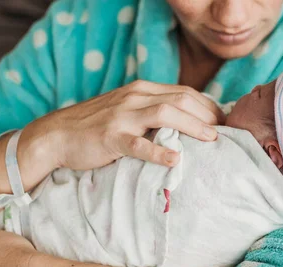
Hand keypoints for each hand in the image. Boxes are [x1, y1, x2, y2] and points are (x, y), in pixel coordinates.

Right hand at [25, 80, 225, 170]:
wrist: (57, 135)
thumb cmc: (96, 126)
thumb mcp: (126, 110)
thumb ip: (152, 112)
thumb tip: (185, 124)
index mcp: (141, 90)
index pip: (184, 92)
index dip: (209, 106)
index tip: (224, 123)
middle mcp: (135, 98)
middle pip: (181, 99)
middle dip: (208, 115)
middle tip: (225, 134)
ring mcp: (122, 117)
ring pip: (165, 114)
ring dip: (193, 126)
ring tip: (211, 140)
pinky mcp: (110, 138)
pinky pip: (138, 144)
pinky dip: (158, 151)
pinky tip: (174, 159)